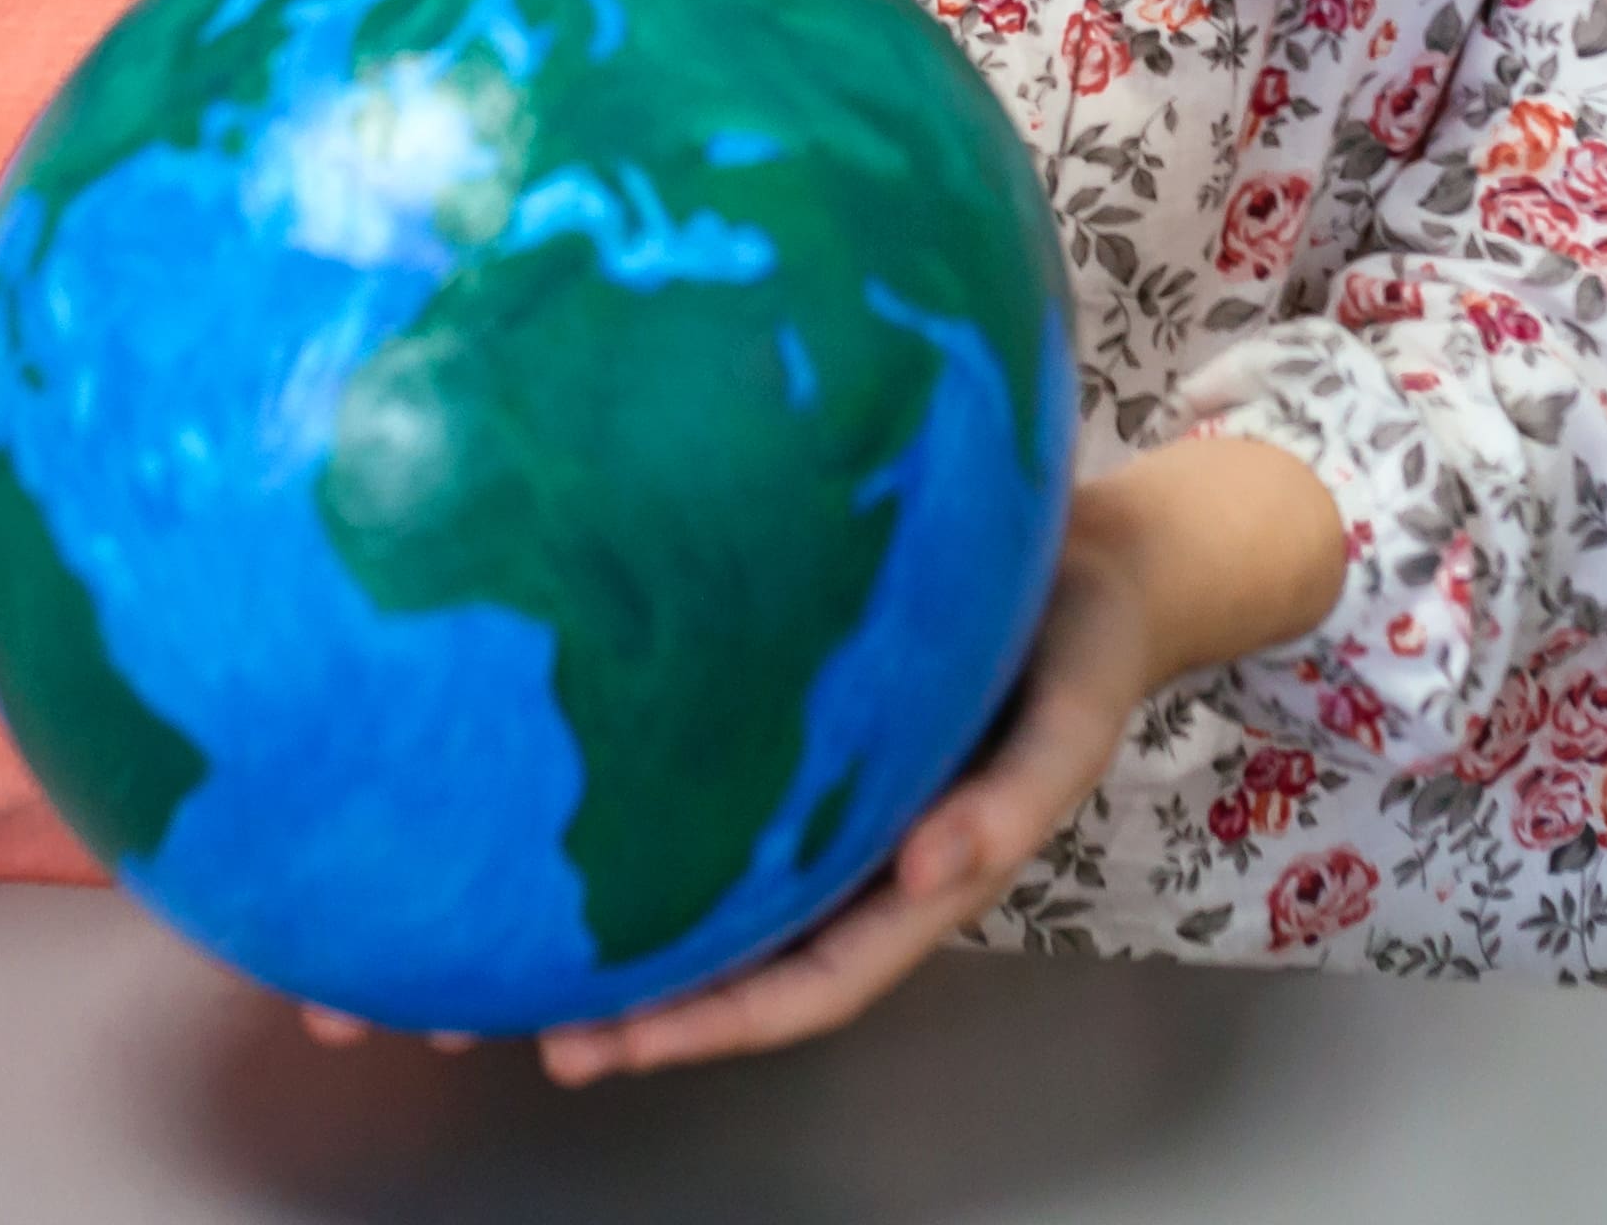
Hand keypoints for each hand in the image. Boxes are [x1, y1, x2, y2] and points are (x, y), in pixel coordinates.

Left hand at [523, 517, 1169, 1082]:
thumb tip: (934, 866)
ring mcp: (826, 809)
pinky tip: (571, 832)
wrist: (1094, 562)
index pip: (810, 985)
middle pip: (743, 961)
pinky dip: (646, 840)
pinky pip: (717, 814)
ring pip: (717, 898)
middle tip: (530, 1029)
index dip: (717, 1024)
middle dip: (642, 1009)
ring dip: (626, 938)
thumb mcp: (1071, 723)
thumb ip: (1016, 801)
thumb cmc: (1085, 649)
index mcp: (921, 879)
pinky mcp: (800, 740)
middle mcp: (859, 860)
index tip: (623, 1044)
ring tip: (512, 955)